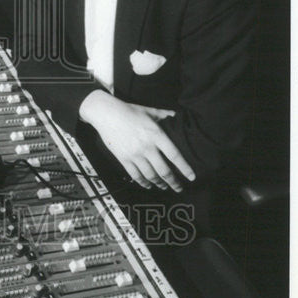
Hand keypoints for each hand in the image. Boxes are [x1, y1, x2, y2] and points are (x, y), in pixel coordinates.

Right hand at [79, 90, 195, 191]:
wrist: (105, 113)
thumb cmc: (128, 110)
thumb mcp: (148, 110)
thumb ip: (164, 114)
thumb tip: (175, 115)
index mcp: (156, 134)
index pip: (175, 155)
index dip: (185, 168)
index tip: (192, 177)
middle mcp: (147, 147)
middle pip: (164, 171)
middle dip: (174, 182)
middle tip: (180, 188)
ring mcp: (134, 155)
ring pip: (151, 176)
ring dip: (160, 184)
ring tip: (165, 187)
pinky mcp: (123, 159)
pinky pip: (135, 175)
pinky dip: (143, 182)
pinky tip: (148, 185)